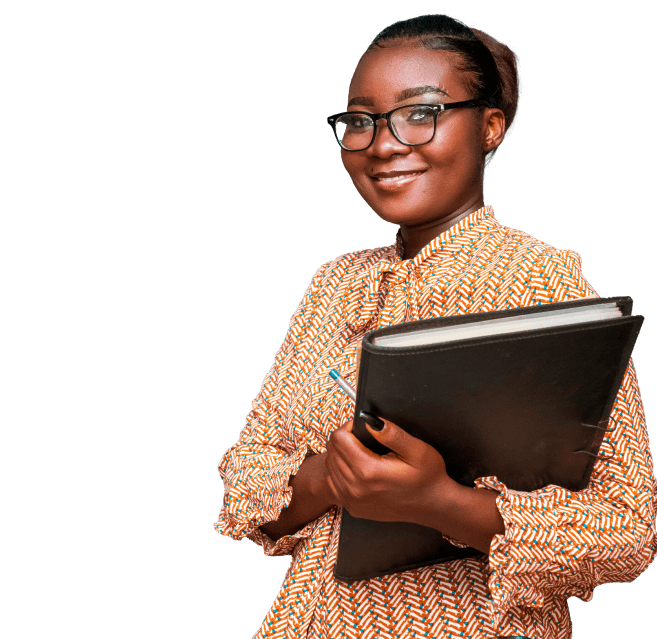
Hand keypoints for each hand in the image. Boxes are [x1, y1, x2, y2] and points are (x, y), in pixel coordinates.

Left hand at [323, 415, 453, 522]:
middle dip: (344, 439)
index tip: (361, 427)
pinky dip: (340, 472)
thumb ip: (392, 434)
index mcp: (368, 471)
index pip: (338, 438)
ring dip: (341, 455)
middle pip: (332, 451)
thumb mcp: (417, 449)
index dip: (349, 427)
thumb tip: (370, 421)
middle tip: (363, 438)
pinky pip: (333, 483)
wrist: (432, 506)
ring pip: (330, 466)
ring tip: (360, 452)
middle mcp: (355, 487)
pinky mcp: (352, 507)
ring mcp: (351, 500)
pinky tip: (356, 469)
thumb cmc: (427, 477)